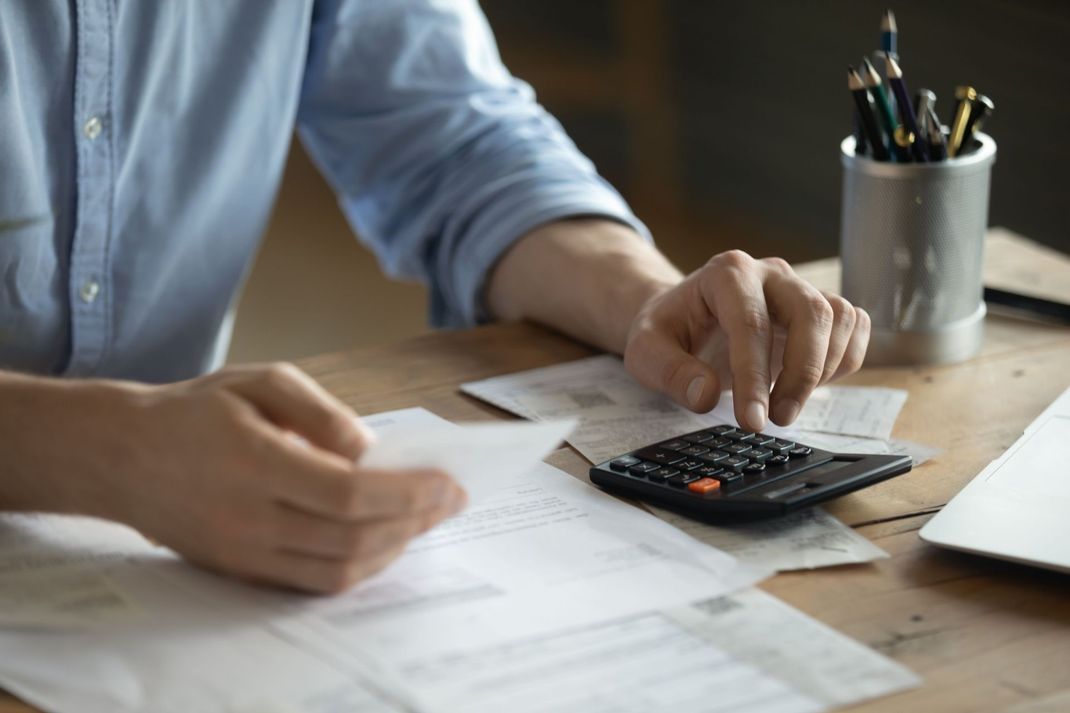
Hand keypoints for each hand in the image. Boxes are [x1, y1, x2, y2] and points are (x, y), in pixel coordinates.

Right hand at [85, 364, 465, 592]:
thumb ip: (323, 414)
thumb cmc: (195, 410)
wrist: (121, 456)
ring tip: (425, 519)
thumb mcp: (260, 382)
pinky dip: (358, 567)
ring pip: (338, 570)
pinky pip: (313, 583)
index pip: (348, 495)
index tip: (449, 482)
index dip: (407, 493)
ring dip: (393, 548)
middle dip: (415, 521)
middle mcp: (248, 517)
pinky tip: (383, 541)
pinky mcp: (240, 571)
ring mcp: (244, 552)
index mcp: (254, 462)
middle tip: (450, 500)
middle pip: (352, 538)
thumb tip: (374, 452)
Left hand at [623, 250, 870, 431]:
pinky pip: (854, 327)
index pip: (751, 323)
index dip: (755, 377)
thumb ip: (669, 372)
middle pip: (810, 313)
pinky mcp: (819, 308)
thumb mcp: (645, 352)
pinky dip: (844, 360)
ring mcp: (799, 287)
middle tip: (777, 420)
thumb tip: (705, 396)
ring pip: (839, 317)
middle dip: (801, 374)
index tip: (752, 421)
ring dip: (824, 370)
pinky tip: (810, 386)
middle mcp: (770, 273)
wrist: (683, 318)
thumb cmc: (667, 332)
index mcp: (726, 273)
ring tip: (786, 406)